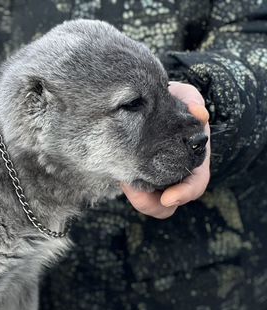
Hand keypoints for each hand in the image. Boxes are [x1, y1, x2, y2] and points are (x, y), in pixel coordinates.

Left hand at [121, 82, 210, 218]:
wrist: (153, 104)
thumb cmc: (174, 102)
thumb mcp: (186, 97)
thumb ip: (192, 102)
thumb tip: (199, 113)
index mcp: (195, 160)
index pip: (194, 186)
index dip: (184, 194)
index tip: (168, 197)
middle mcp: (177, 175)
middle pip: (167, 204)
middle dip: (151, 202)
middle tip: (133, 188)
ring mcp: (157, 179)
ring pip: (149, 202)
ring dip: (136, 196)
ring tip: (123, 180)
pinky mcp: (139, 177)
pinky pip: (134, 190)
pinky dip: (127, 185)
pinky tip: (117, 173)